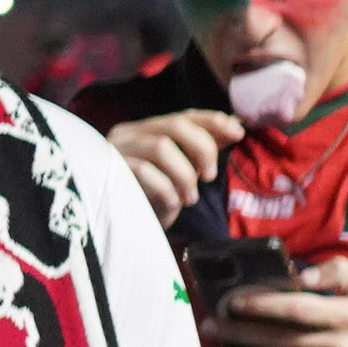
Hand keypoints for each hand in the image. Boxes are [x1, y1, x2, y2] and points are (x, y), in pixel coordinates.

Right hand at [102, 107, 239, 221]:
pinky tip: (172, 204)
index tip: (238, 133)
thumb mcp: (181, 173)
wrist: (121, 229)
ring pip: (161, 147)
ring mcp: (116, 150)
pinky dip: (166, 188)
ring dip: (184, 174)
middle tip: (210, 175)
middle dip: (202, 148)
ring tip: (189, 198)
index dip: (213, 121)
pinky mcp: (109, 171)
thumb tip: (234, 129)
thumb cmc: (153, 200)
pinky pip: (145, 171)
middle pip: (174, 125)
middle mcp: (129, 134)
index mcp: (147, 131)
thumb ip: (201, 151)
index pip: (183, 117)